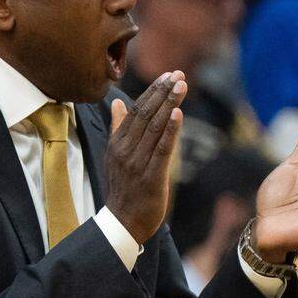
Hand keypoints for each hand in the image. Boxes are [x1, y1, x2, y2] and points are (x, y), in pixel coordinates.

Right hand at [105, 71, 186, 243]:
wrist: (123, 223)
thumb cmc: (123, 188)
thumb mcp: (115, 156)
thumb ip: (118, 128)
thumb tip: (116, 103)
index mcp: (117, 143)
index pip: (135, 110)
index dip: (153, 92)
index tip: (168, 75)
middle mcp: (125, 150)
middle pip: (145, 115)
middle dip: (163, 92)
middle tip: (178, 75)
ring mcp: (137, 163)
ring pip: (154, 128)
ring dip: (169, 104)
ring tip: (181, 86)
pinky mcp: (151, 177)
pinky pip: (162, 150)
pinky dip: (170, 131)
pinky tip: (178, 114)